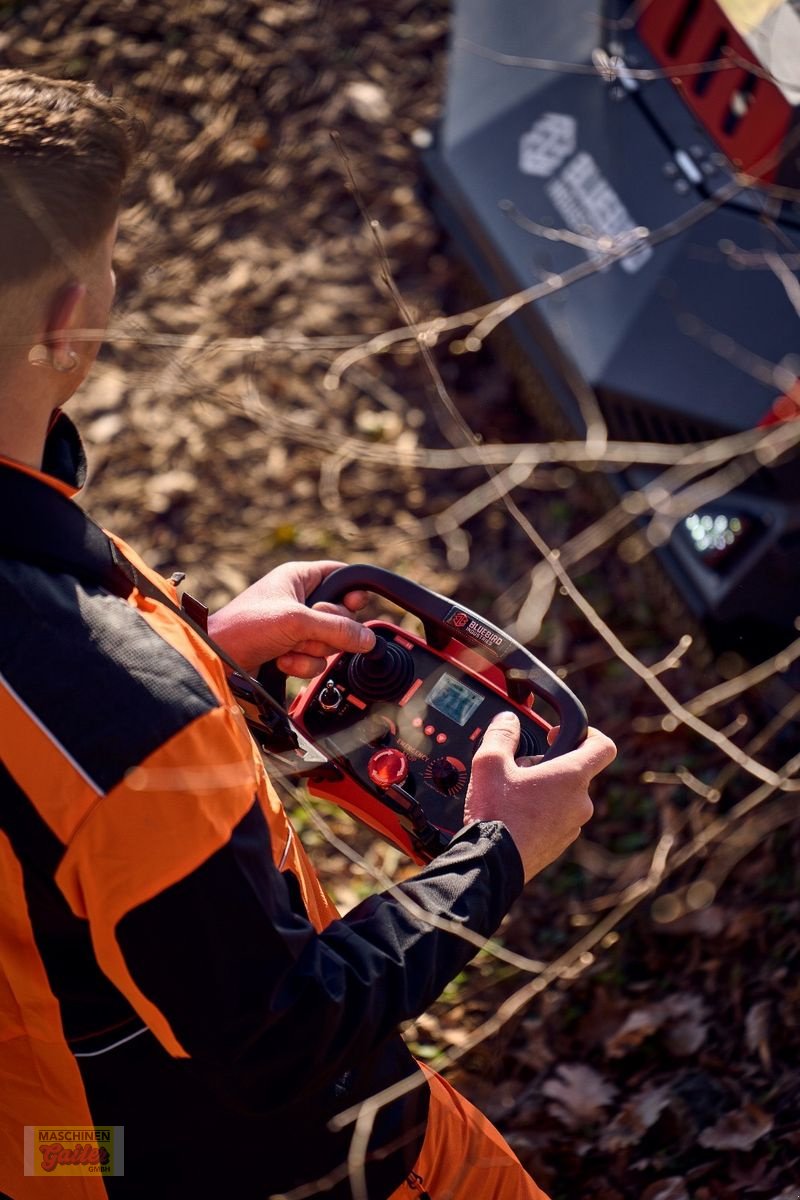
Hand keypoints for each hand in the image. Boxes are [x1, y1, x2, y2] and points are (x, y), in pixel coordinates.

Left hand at [207, 560, 374, 675]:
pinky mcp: (290, 650)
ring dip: (310, 650)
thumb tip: (369, 639)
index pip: (342, 576)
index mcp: (299, 577)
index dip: (352, 593)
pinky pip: (314, 660)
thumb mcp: (297, 621)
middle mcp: (299, 599)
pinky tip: (280, 661)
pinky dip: (299, 664)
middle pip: (341, 617)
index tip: (355, 605)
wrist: (216, 658)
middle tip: (303, 631)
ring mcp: (295, 627)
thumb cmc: (245, 626)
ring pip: (329, 642)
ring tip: (286, 647)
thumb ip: (337, 628)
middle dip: (325, 631)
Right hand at [463, 712, 615, 883]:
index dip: (586, 733)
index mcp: (571, 777)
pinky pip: (556, 819)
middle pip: (573, 772)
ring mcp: (572, 826)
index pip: (602, 746)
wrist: (493, 864)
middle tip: (518, 769)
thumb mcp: (490, 763)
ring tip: (511, 795)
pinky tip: (513, 815)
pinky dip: (540, 812)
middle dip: (547, 765)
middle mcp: (580, 802)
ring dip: (543, 790)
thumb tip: (508, 721)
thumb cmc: (497, 814)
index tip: (559, 735)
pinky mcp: (559, 844)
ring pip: (563, 797)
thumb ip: (502, 734)